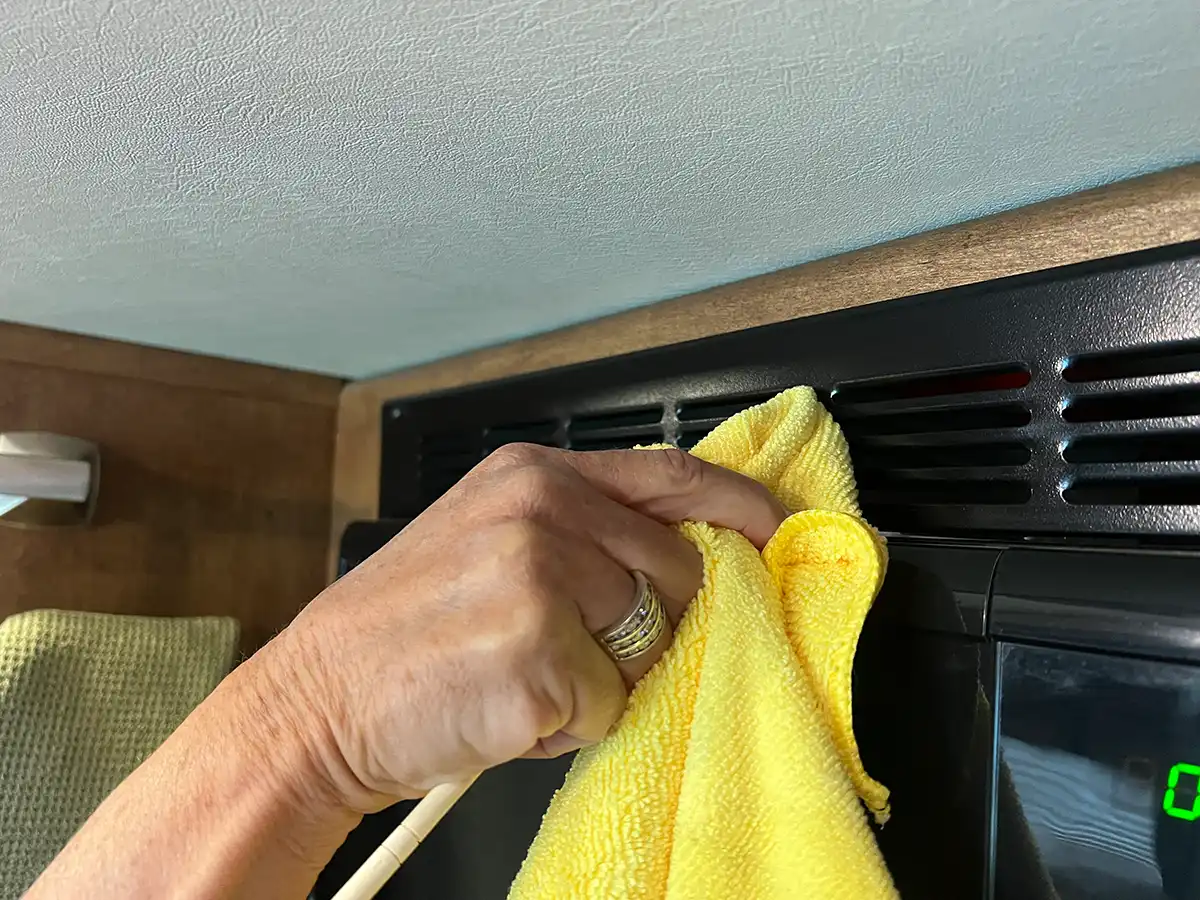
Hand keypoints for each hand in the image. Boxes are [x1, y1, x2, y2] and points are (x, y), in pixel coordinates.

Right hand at [274, 444, 786, 812]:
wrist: (316, 701)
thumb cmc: (399, 630)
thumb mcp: (484, 540)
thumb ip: (580, 531)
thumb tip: (684, 555)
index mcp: (529, 476)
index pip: (669, 475)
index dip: (736, 504)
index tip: (775, 530)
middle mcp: (539, 513)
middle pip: (678, 572)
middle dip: (645, 624)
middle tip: (567, 644)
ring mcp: (540, 582)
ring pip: (651, 645)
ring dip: (601, 677)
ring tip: (523, 670)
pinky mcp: (539, 658)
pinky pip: (609, 706)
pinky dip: (567, 723)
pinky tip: (504, 704)